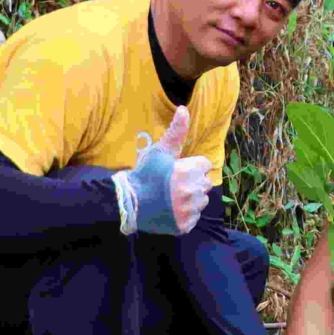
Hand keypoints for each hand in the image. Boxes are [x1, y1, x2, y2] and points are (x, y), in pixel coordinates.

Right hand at [123, 106, 212, 234]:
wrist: (128, 202)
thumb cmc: (145, 174)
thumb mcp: (160, 151)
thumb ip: (176, 132)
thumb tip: (185, 109)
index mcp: (189, 171)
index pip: (205, 165)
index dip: (192, 166)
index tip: (178, 170)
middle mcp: (192, 191)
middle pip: (204, 183)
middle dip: (193, 182)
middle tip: (172, 184)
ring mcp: (189, 210)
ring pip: (201, 202)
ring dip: (191, 199)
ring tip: (171, 197)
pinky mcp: (185, 225)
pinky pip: (193, 218)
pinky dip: (185, 215)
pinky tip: (171, 210)